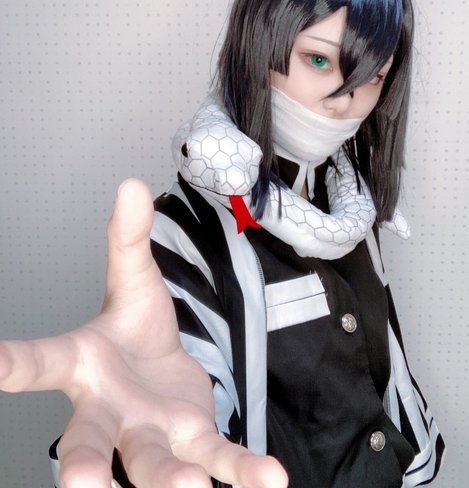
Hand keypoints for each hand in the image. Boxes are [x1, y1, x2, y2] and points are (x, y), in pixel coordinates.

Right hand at [0, 179, 287, 487]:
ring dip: (170, 480)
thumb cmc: (136, 331)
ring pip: (152, 462)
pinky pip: (216, 458)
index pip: (39, 364)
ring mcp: (150, 434)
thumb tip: (132, 183)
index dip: (8, 364)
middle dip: (81, 463)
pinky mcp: (193, 441)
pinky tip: (270, 481)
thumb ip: (129, 237)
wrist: (166, 371)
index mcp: (83, 365)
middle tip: (78, 484)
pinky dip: (242, 470)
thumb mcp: (134, 280)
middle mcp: (109, 412)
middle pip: (88, 439)